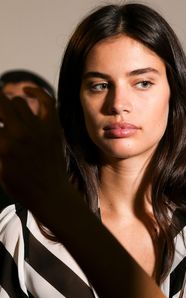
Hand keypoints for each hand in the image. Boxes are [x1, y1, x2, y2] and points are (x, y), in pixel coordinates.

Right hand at [0, 87, 66, 207]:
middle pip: (1, 104)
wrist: (51, 194)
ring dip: (10, 105)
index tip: (0, 134)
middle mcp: (21, 133)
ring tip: (6, 112)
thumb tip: (0, 134)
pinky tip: (26, 89)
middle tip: (0, 117)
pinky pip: (47, 101)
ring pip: (19, 102)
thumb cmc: (22, 187)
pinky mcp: (53, 127)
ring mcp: (39, 128)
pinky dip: (37, 91)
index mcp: (4, 145)